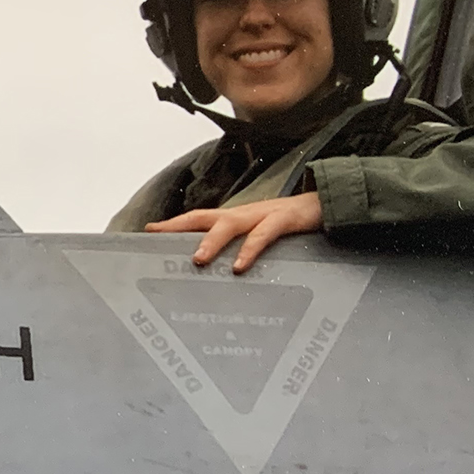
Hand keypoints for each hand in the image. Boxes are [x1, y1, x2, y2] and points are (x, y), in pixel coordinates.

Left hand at [144, 192, 322, 273]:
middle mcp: (243, 214)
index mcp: (235, 218)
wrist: (326, 203)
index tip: (148, 231)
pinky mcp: (284, 220)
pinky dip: (250, 250)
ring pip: (230, 225)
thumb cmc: (287, 224)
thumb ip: (238, 248)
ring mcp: (262, 215)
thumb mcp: (258, 235)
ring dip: (212, 241)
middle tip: (157, 237)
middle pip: (204, 217)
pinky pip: (264, 235)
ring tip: (198, 259)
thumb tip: (216, 270)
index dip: (173, 224)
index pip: (197, 219)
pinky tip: (240, 266)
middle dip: (179, 227)